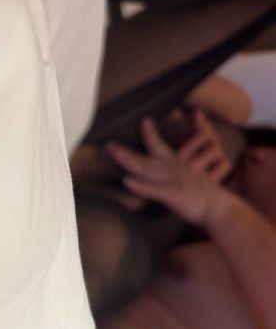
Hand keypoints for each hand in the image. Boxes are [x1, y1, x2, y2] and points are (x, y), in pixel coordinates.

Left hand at [106, 117, 229, 224]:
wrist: (220, 208)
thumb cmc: (202, 197)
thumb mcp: (188, 181)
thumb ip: (176, 176)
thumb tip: (159, 176)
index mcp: (174, 166)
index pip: (159, 146)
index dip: (150, 133)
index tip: (143, 120)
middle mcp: (171, 170)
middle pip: (144, 158)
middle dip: (124, 151)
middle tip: (107, 144)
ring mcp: (171, 181)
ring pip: (145, 169)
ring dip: (127, 160)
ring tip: (111, 152)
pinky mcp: (173, 194)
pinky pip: (154, 189)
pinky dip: (140, 185)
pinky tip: (126, 181)